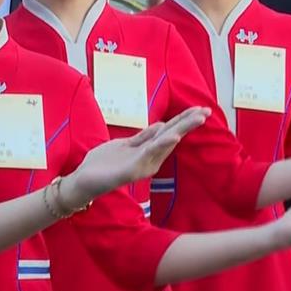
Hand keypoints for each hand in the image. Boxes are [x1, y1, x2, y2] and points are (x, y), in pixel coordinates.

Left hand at [70, 107, 210, 201]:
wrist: (83, 181)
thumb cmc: (103, 164)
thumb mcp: (125, 145)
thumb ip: (143, 137)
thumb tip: (161, 125)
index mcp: (147, 151)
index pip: (168, 131)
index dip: (184, 119)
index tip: (201, 108)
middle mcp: (149, 158)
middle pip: (171, 135)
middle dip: (188, 122)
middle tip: (207, 111)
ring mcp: (141, 164)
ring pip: (164, 143)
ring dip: (181, 130)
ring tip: (198, 118)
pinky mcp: (132, 171)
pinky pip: (148, 156)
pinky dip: (161, 146)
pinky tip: (173, 136)